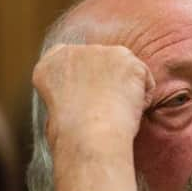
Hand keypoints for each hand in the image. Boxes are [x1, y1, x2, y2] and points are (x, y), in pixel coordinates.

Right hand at [32, 44, 154, 190]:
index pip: (66, 59)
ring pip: (122, 68)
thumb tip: (78, 108)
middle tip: (108, 110)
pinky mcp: (125, 57)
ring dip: (125, 87)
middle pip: (97, 61)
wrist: (92, 136)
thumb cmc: (73, 138)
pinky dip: (142, 96)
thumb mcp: (55, 120)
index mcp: (49, 67)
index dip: (83, 76)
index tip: (90, 95)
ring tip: (117, 114)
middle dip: (106, 80)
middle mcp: (72, 53)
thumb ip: (66, 102)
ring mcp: (100, 51)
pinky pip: (143, 77)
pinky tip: (130, 110)